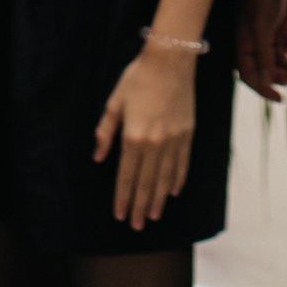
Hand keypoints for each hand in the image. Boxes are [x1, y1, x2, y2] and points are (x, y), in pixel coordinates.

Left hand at [93, 47, 198, 229]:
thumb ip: (105, 132)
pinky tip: (173, 192)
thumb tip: (99, 157)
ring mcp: (173, 140)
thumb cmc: (138, 78)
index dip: (122, 197)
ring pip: (164, 178)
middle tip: (136, 226)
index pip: (125, 176)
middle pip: (145, 182)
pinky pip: (182, 163)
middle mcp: (154, 143)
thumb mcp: (114, 103)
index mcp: (132, 136)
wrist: (170, 61)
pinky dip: (177, 180)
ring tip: (153, 217)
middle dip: (139, 206)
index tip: (119, 215)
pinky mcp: (187, 134)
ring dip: (158, 199)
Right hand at [234, 0, 286, 101]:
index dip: (263, 88)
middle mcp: (257, 40)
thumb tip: (264, 83)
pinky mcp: (285, 23)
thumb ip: (264, 56)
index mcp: (244, 42)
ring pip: (282, 60)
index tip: (279, 99)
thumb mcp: (262, 27)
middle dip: (282, 75)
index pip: (250, 74)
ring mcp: (271, 32)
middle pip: (269, 69)